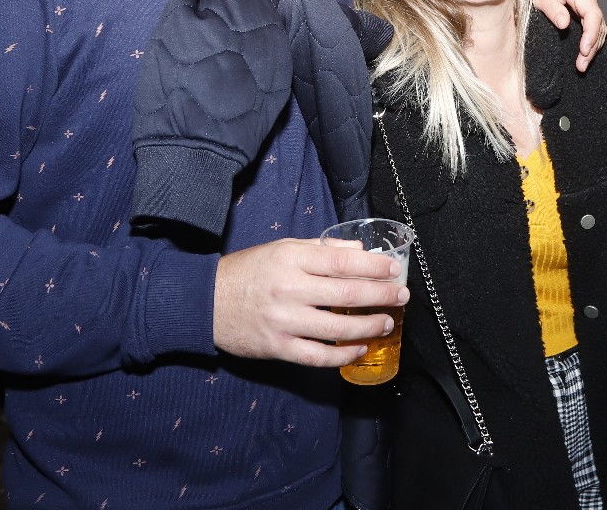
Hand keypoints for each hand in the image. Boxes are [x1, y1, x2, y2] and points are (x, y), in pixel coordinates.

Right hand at [213, 238, 409, 366]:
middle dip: (381, 296)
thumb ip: (321, 249)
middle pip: (347, 294)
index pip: (342, 262)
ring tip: (386, 323)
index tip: (394, 271)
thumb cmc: (248, 272)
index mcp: (291, 259)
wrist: (205, 302)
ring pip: (337, 328)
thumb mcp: (281, 249)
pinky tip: (359, 349)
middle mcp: (289, 289)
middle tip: (401, 296)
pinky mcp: (277, 348)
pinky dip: (343, 355)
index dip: (373, 268)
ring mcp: (283, 321)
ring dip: (368, 326)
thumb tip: (358, 250)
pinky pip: (318, 357)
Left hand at [530, 0, 606, 71]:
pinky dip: (589, 40)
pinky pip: (592, 25)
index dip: (591, 34)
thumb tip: (565, 24)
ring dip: (592, 46)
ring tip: (582, 64)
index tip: (583, 51)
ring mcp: (587, 1)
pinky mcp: (583, 8)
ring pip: (598, 26)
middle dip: (592, 46)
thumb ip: (553, 9)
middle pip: (598, 23)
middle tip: (582, 65)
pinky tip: (583, 53)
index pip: (593, 14)